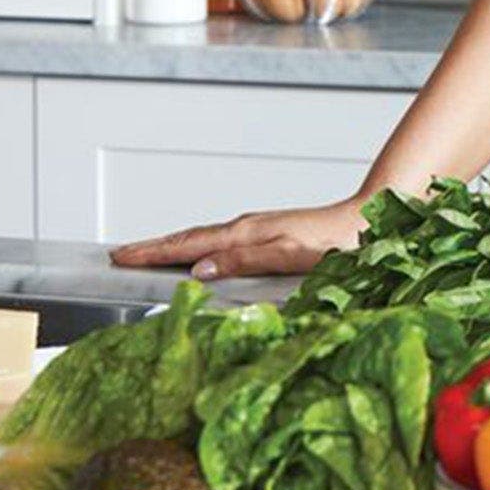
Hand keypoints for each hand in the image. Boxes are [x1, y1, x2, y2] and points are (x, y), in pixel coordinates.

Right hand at [109, 198, 367, 280]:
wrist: (371, 221)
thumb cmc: (338, 243)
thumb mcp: (290, 255)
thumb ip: (246, 260)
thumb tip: (201, 268)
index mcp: (246, 233)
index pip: (188, 244)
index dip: (152, 252)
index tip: (120, 257)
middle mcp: (247, 227)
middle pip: (189, 236)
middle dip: (152, 246)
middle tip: (119, 255)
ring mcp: (258, 229)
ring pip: (204, 237)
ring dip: (173, 246)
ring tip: (148, 255)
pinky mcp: (269, 234)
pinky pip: (221, 241)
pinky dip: (199, 247)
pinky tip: (200, 256)